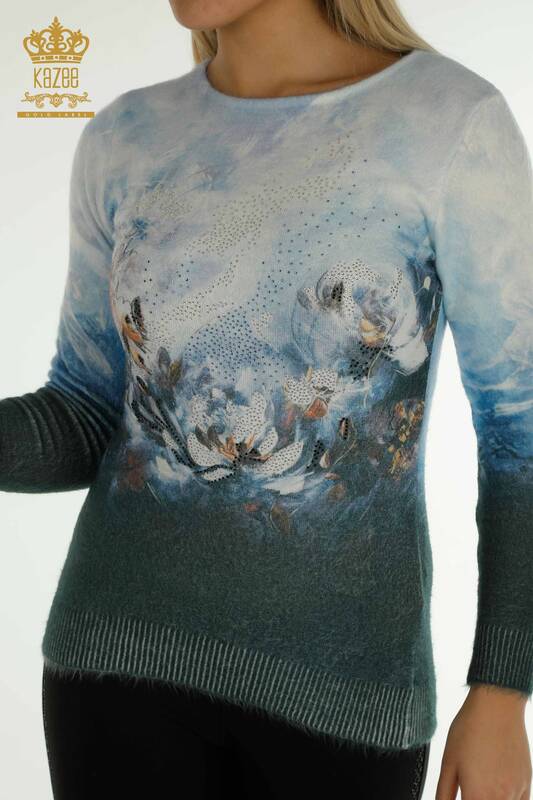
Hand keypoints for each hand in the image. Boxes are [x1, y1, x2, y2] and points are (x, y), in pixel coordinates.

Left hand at [436, 683, 530, 799]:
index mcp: (477, 795)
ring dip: (490, 799)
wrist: (497, 705)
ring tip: (480, 785)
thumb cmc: (470, 728)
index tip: (461, 797)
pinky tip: (496, 790)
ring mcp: (516, 792)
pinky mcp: (527, 783)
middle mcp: (499, 798)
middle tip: (468, 790)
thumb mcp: (448, 761)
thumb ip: (444, 793)